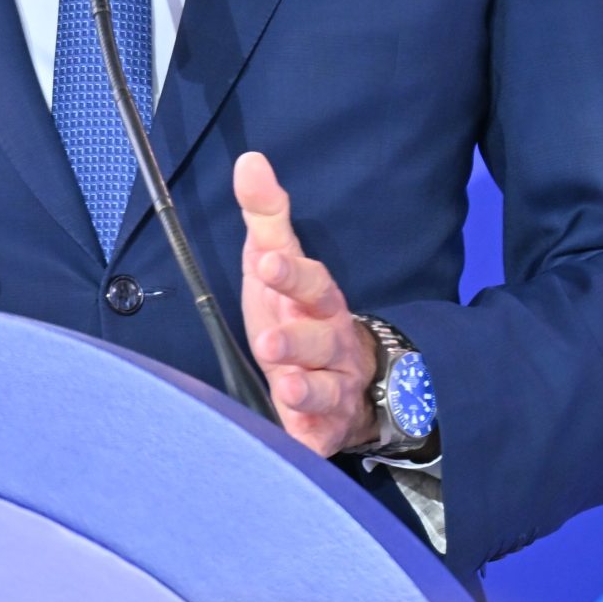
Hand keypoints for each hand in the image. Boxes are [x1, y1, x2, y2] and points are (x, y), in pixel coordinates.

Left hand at [234, 150, 377, 457]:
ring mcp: (333, 388)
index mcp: (318, 299)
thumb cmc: (299, 312)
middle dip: (297, 339)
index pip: (311, 281)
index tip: (266, 262)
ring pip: (326, 390)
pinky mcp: (326, 430)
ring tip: (284, 387)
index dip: (291, 273)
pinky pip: (322, 438)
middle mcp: (331, 342)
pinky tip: (297, 440)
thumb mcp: (278, 263)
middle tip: (268, 340)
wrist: (353, 380)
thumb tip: (249, 161)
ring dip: (306, 390)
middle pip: (321, 339)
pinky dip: (311, 440)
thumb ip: (266, 217)